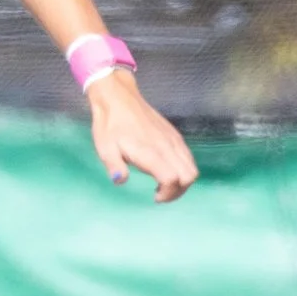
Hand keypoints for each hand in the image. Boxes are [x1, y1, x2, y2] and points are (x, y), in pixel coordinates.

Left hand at [87, 70, 198, 201]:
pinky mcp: (174, 135)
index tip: (155, 197)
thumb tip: (120, 180)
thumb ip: (114, 166)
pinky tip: (167, 169)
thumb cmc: (110, 125)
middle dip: (178, 191)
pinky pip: (188, 157)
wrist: (119, 98)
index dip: (167, 193)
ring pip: (192, 167)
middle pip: (189, 176)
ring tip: (164, 185)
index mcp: (150, 152)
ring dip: (183, 181)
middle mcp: (167, 146)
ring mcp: (173, 140)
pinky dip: (184, 169)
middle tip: (161, 194)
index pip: (172, 179)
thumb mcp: (104, 148)